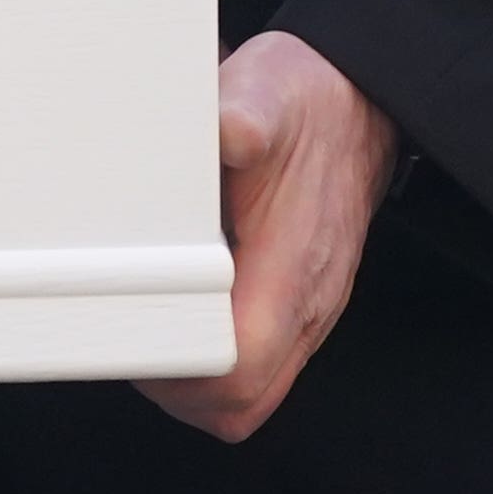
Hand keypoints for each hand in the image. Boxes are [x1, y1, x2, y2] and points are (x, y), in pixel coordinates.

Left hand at [136, 30, 400, 443]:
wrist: (358, 105)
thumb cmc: (307, 104)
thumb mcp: (267, 92)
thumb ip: (243, 114)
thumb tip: (225, 130)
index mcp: (292, 264)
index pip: (238, 366)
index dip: (179, 368)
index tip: (139, 331)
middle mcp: (306, 302)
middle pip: (242, 402)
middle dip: (178, 388)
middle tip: (134, 339)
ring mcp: (308, 311)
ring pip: (253, 396)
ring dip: (198, 385)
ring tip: (155, 333)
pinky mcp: (301, 306)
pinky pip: (263, 368)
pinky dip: (218, 363)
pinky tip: (187, 316)